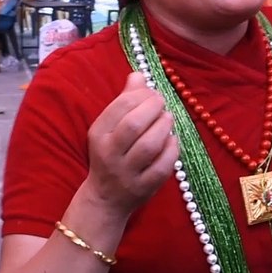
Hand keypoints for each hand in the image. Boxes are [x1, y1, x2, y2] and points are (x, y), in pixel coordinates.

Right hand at [84, 72, 179, 217]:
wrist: (105, 198)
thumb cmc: (110, 154)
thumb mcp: (109, 127)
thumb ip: (124, 101)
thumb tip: (139, 75)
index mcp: (99, 134)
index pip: (120, 107)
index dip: (140, 95)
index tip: (151, 93)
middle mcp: (110, 153)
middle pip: (134, 124)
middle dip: (153, 108)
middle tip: (162, 104)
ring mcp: (127, 172)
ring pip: (149, 146)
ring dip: (164, 127)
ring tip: (168, 118)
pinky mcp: (144, 187)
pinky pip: (162, 166)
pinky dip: (171, 149)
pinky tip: (172, 140)